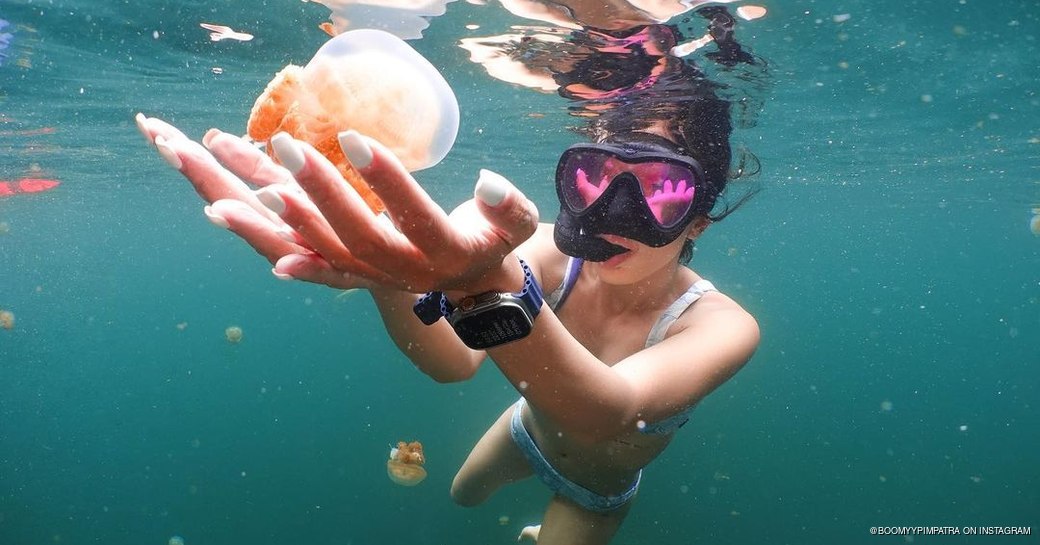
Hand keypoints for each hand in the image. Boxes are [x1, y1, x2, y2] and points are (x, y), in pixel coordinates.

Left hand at [258, 129, 539, 292]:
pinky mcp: (356, 277)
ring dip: (289, 220)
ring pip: (328, 252)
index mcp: (446, 252)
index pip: (414, 215)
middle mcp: (406, 271)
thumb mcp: (515, 223)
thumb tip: (488, 184)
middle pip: (359, 236)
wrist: (474, 288)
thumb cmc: (493, 239)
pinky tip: (231, 221)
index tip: (355, 137)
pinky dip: (277, 248)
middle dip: (323, 193)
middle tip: (289, 147)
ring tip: (254, 186)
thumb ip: (509, 205)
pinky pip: (314, 265)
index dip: (387, 180)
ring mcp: (377, 278)